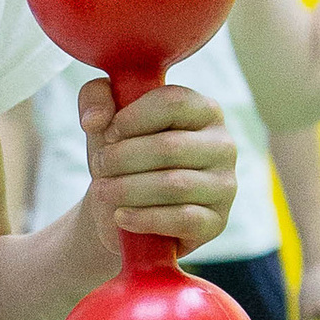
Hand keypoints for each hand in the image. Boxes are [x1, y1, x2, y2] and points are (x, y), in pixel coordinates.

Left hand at [78, 78, 237, 256]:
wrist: (124, 211)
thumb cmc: (122, 159)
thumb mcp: (104, 122)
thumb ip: (94, 97)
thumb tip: (96, 119)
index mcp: (203, 111)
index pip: (173, 102)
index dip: (133, 118)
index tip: (108, 133)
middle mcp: (222, 145)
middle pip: (170, 147)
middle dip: (123, 158)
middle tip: (99, 166)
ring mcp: (225, 185)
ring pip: (175, 185)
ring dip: (128, 189)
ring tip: (102, 192)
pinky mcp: (216, 222)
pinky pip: (183, 219)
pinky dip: (145, 218)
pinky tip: (121, 216)